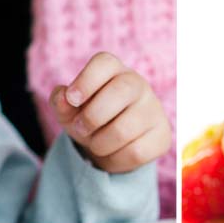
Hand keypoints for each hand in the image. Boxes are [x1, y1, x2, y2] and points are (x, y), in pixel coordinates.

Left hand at [50, 52, 171, 173]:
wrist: (112, 144)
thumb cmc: (89, 118)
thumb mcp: (69, 111)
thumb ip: (61, 102)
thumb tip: (63, 97)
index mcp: (113, 70)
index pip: (105, 63)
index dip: (86, 80)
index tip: (72, 98)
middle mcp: (138, 84)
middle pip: (120, 91)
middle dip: (92, 116)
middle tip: (80, 128)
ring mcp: (153, 109)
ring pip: (124, 129)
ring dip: (100, 143)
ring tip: (96, 143)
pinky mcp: (162, 135)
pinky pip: (135, 152)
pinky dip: (115, 159)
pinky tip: (114, 153)